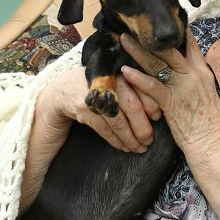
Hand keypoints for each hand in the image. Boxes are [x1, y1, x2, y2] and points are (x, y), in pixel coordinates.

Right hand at [38, 64, 161, 152]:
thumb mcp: (113, 81)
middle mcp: (108, 80)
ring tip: (139, 148)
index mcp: (120, 71)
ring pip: (118, 121)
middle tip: (149, 140)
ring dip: (130, 138)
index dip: (152, 105)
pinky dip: (116, 140)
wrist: (61, 90)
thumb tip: (157, 111)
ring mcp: (95, 94)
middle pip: (132, 106)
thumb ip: (132, 88)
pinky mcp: (83, 107)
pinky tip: (124, 147)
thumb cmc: (96, 87)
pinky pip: (104, 128)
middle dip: (143, 127)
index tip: (157, 118)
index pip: (142, 88)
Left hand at [120, 31, 219, 155]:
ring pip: (158, 64)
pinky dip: (138, 78)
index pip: (191, 46)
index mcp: (203, 74)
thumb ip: (196, 82)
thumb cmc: (210, 126)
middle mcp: (194, 76)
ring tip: (123, 41)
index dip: (177, 33)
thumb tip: (184, 75)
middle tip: (135, 26)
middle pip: (170, 50)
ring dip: (138, 51)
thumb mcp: (208, 97)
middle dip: (151, 38)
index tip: (165, 22)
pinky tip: (125, 71)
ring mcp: (183, 88)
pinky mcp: (172, 102)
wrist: (214, 144)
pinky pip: (152, 86)